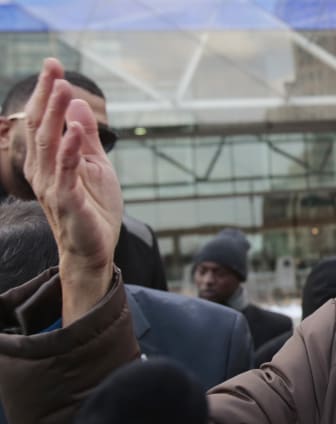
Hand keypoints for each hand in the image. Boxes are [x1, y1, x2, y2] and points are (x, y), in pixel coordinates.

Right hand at [23, 58, 122, 324]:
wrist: (95, 250)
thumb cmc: (94, 208)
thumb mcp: (96, 165)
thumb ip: (87, 138)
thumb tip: (78, 104)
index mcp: (50, 160)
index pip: (45, 121)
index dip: (47, 93)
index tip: (53, 65)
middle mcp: (44, 171)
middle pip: (42, 127)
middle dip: (47, 96)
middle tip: (52, 68)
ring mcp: (53, 186)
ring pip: (50, 145)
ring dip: (57, 116)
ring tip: (64, 89)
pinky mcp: (67, 202)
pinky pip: (66, 173)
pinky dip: (71, 150)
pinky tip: (76, 130)